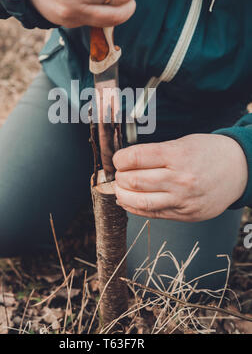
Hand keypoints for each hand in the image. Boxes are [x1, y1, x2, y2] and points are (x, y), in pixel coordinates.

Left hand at [113, 134, 247, 221]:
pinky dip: (135, 208)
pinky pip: (153, 214)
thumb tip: (126, 163)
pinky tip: (128, 202)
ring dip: (122, 195)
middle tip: (118, 174)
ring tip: (120, 189)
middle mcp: (180, 178)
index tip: (118, 159)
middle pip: (134, 181)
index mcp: (178, 154)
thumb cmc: (208, 152)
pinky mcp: (186, 214)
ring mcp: (183, 199)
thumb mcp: (183, 143)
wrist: (239, 170)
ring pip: (141, 201)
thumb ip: (156, 153)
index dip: (119, 159)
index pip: (136, 157)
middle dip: (119, 178)